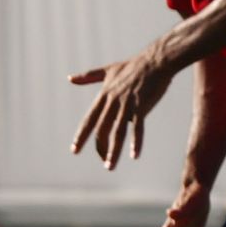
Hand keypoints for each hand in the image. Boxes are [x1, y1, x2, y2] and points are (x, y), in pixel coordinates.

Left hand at [69, 47, 175, 169]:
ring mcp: (127, 104)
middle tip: (102, 162)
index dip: (82, 135)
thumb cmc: (133, 65)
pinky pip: (137, 128)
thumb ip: (88, 76)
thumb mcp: (108, 70)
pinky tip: (134, 155)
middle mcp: (113, 101)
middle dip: (99, 147)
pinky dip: (135, 142)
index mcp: (104, 95)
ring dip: (113, 151)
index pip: (89, 119)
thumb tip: (69, 78)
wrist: (156, 60)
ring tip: (110, 166)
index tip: (74, 150)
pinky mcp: (142, 106)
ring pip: (117, 132)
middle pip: (102, 129)